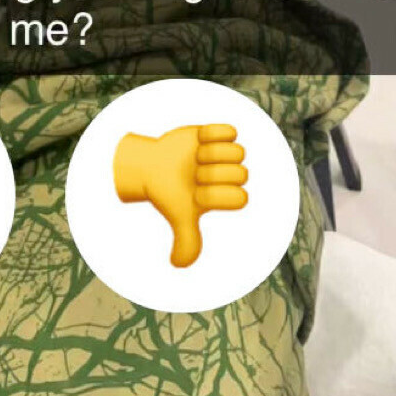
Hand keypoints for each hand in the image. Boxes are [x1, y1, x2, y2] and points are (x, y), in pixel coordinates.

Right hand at [113, 123, 247, 267]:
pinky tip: (200, 141)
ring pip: (240, 152)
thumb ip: (187, 240)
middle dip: (215, 175)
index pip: (241, 198)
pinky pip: (230, 131)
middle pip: (243, 174)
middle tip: (196, 175)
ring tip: (197, 157)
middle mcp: (230, 175)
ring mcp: (224, 154)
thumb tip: (179, 264)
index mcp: (226, 196)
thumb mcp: (178, 217)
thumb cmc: (169, 194)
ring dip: (214, 154)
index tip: (197, 195)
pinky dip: (214, 135)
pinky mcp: (216, 135)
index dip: (217, 196)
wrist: (152, 168)